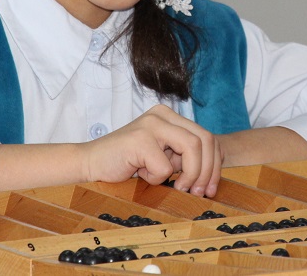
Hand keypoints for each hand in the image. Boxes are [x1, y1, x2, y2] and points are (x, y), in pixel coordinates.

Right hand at [79, 104, 222, 196]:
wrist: (90, 164)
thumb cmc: (126, 163)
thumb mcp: (162, 156)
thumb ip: (183, 157)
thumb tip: (212, 175)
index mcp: (169, 115)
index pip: (207, 137)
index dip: (215, 164)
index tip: (211, 188)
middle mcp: (162, 114)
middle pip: (205, 140)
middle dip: (208, 171)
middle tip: (200, 193)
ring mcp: (151, 124)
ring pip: (192, 148)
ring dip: (189, 175)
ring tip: (176, 187)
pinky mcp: (140, 139)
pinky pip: (165, 167)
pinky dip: (157, 178)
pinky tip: (140, 174)